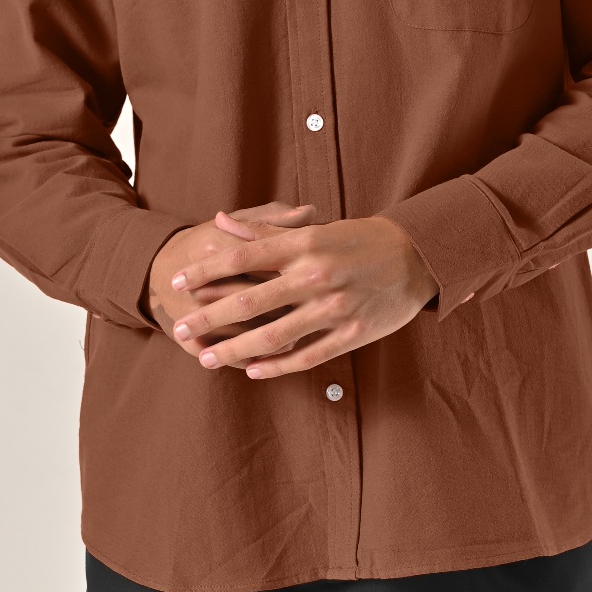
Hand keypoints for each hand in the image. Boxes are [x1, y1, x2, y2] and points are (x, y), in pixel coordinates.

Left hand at [169, 212, 441, 377]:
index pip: (242, 258)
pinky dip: (276, 366)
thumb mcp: (312, 229)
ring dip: (234, 350)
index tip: (176, 281)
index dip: (206, 271)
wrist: (415, 256)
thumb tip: (220, 221)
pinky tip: (251, 370)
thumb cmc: (357, 239)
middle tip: (179, 327)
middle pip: (249, 302)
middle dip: (208, 317)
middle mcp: (315, 275)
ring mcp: (333, 308)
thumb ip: (264, 231)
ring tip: (206, 357)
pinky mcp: (351, 334)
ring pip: (272, 336)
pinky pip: (305, 356)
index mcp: (304, 244)